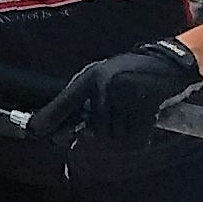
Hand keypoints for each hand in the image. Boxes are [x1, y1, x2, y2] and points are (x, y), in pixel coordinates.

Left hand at [30, 39, 201, 150]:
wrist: (168, 64)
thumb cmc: (132, 72)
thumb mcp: (102, 78)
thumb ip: (81, 100)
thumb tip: (58, 129)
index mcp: (92, 77)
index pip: (66, 103)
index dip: (50, 118)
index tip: (35, 131)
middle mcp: (104, 85)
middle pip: (95, 130)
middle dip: (106, 131)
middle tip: (122, 115)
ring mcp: (124, 95)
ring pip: (113, 136)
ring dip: (124, 133)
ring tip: (133, 113)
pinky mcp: (143, 105)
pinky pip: (135, 137)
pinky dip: (140, 135)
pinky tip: (144, 118)